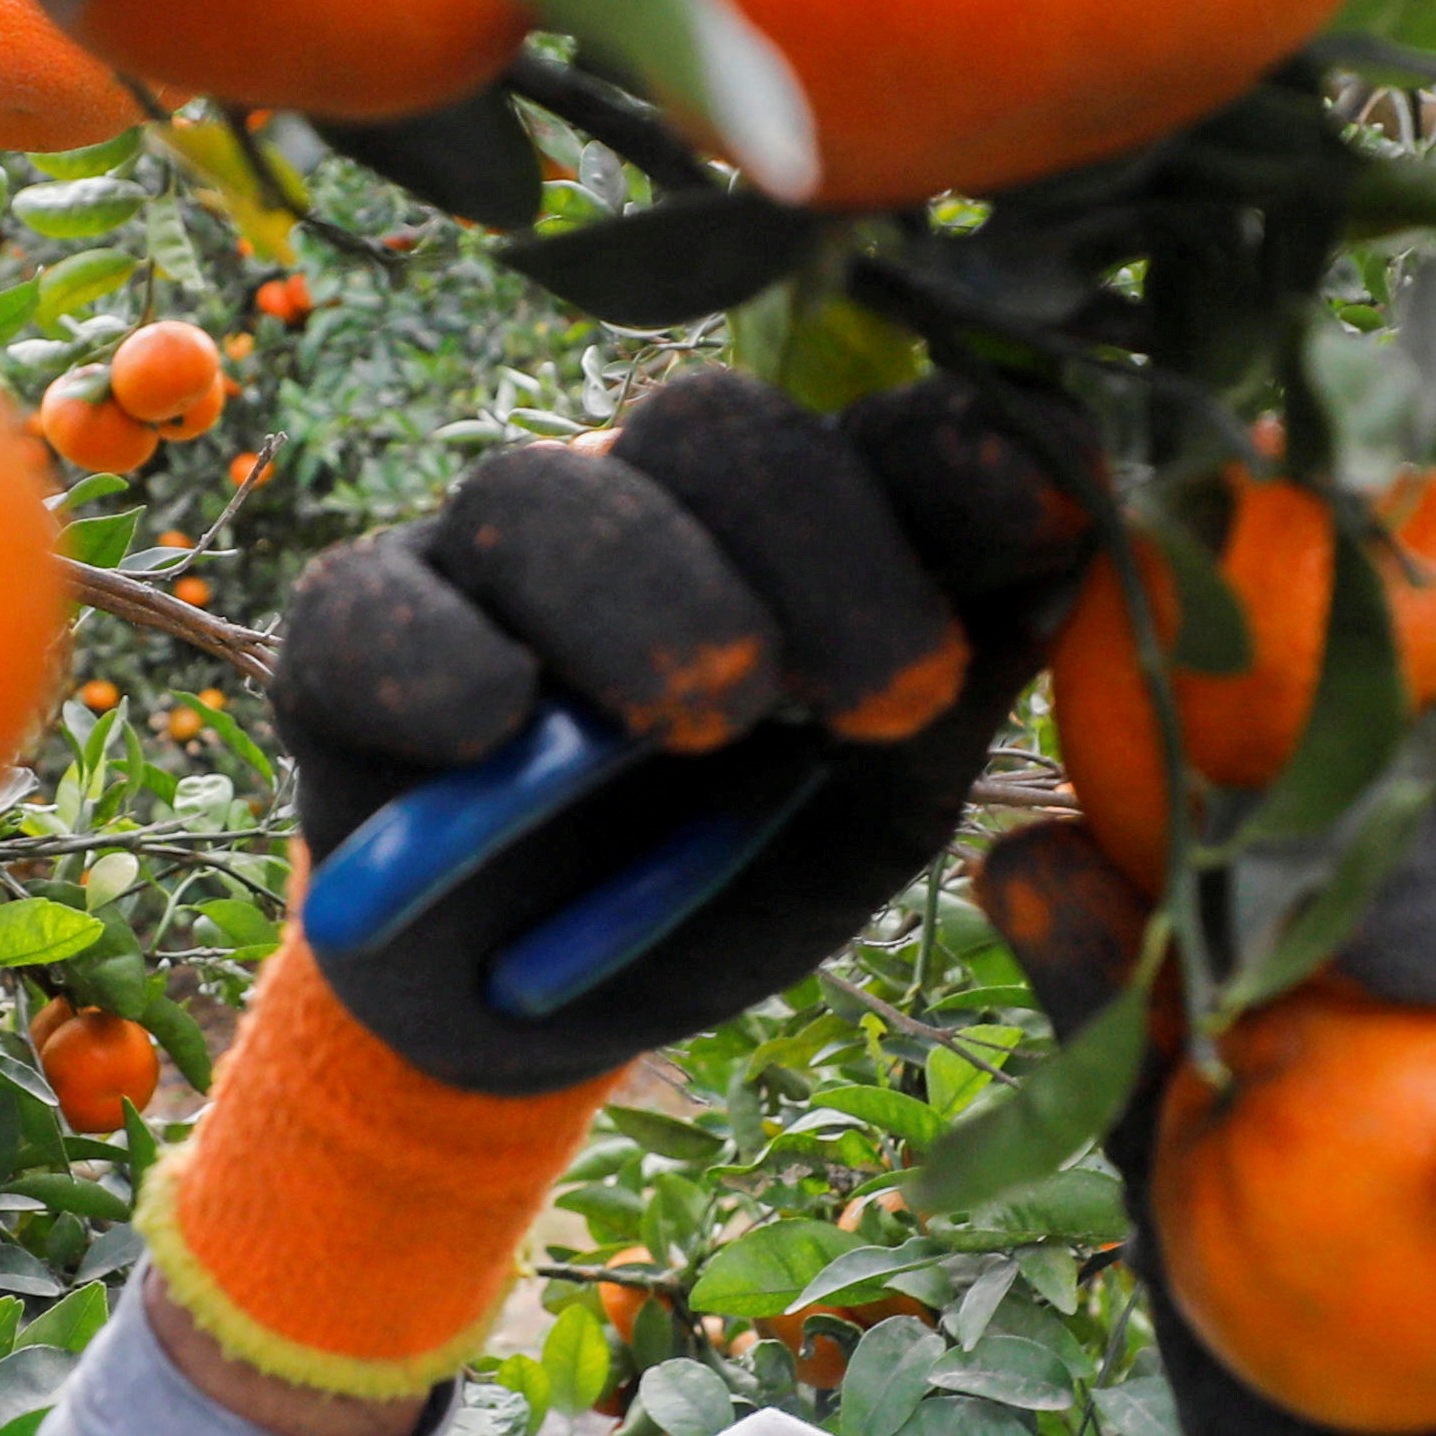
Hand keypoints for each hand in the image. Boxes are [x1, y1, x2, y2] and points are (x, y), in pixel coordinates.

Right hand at [275, 366, 1102, 1097]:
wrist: (535, 1005)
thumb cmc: (729, 869)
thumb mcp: (877, 796)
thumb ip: (962, 679)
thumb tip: (1085, 544)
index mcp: (795, 520)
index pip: (880, 436)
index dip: (964, 460)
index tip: (1055, 518)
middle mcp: (644, 498)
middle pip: (717, 430)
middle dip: (820, 548)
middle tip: (889, 694)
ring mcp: (487, 555)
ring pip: (548, 495)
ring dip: (646, 592)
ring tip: (712, 717)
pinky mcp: (351, 636)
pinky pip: (371, 606)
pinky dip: (438, 655)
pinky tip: (498, 721)